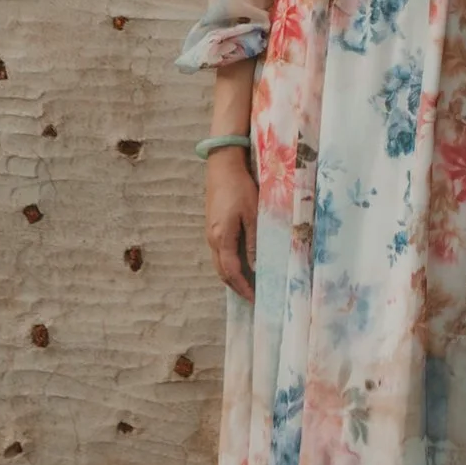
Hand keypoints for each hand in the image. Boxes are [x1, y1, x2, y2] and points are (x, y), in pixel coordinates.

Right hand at [205, 143, 257, 300]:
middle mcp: (212, 239)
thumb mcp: (253, 214)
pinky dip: (228, 264)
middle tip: (251, 296)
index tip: (255, 299)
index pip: (232, 272)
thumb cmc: (240, 188)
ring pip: (219, 263)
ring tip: (247, 284)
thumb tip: (256, 267)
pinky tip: (240, 263)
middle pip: (222, 272)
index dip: (243, 287)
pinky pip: (219, 253)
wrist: (222, 166)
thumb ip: (254, 241)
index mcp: (222, 238)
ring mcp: (209, 233)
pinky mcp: (212, 226)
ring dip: (231, 276)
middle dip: (236, 286)